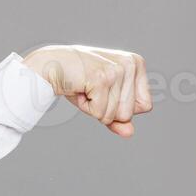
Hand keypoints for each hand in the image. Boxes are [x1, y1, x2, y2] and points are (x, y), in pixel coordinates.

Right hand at [21, 45, 152, 137]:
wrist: (49, 65)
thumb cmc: (78, 81)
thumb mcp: (103, 100)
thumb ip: (119, 118)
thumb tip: (130, 132)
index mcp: (136, 63)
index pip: (145, 105)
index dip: (122, 108)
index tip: (105, 92)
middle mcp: (130, 63)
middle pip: (129, 114)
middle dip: (107, 110)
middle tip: (92, 90)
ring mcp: (117, 70)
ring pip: (115, 115)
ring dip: (95, 108)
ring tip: (85, 88)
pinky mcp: (102, 79)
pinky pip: (100, 113)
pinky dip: (86, 108)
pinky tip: (79, 89)